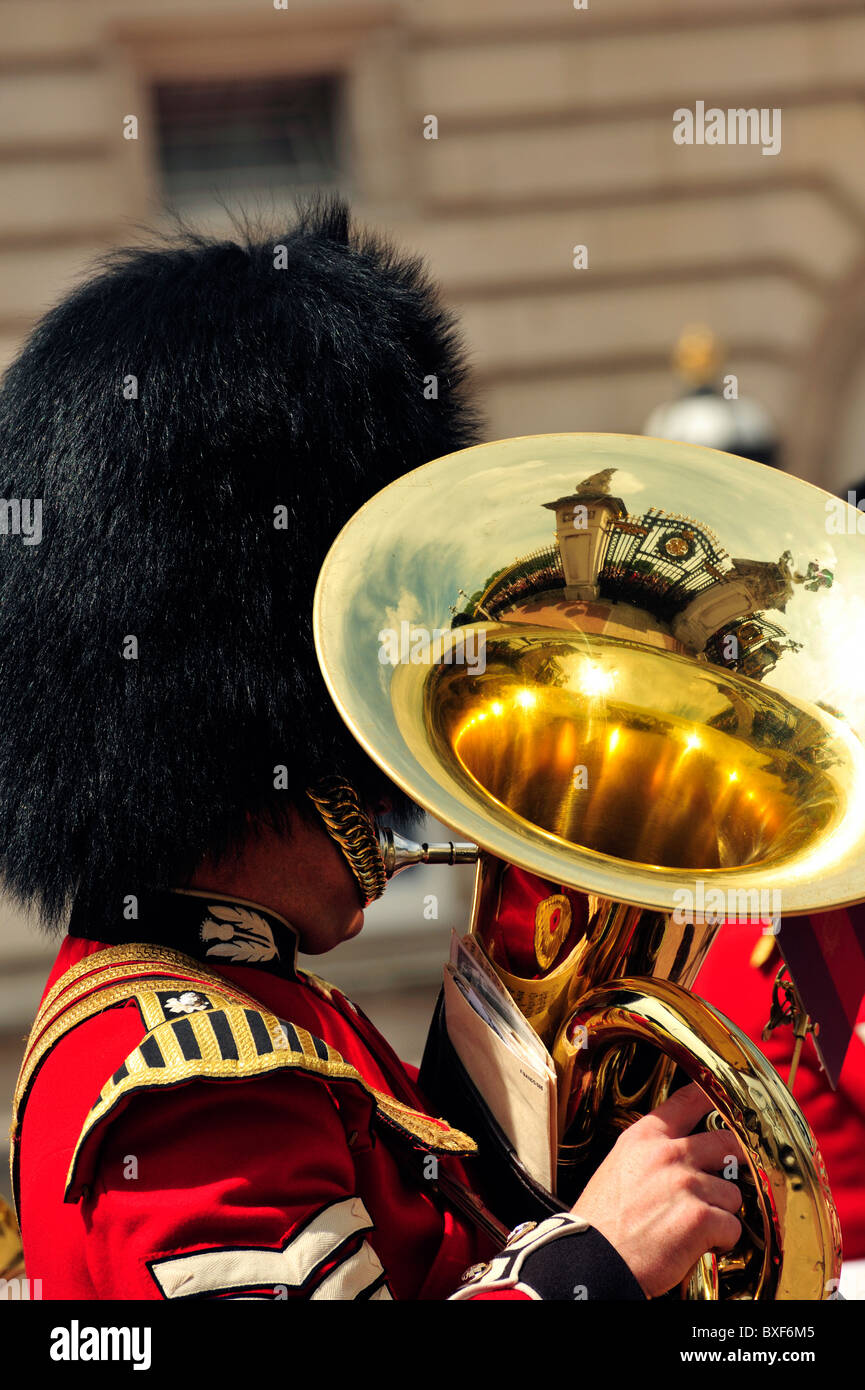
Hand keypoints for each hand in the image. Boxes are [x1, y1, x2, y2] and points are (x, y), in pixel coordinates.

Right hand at [570, 1082, 742, 1297]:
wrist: (592, 1261)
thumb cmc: (601, 1222)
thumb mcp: (618, 1167)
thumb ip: (651, 1153)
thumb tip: (682, 1154)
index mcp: (644, 1138)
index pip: (687, 1101)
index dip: (712, 1096)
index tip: (729, 1098)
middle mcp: (668, 1154)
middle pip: (726, 1142)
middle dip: (735, 1161)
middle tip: (730, 1176)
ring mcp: (686, 1183)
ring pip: (732, 1192)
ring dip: (721, 1212)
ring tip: (696, 1226)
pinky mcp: (700, 1217)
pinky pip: (732, 1226)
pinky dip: (721, 1241)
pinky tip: (700, 1246)